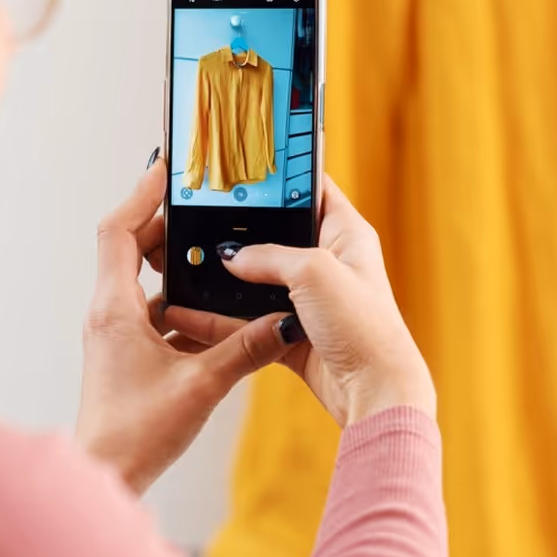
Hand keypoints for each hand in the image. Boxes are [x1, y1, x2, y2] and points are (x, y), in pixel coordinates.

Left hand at [76, 153, 295, 493]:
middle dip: (163, 224)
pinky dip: (175, 300)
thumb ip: (245, 349)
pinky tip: (209, 311)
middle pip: (127, 247)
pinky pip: (147, 311)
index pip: (116, 230)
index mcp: (113, 308)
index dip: (141, 194)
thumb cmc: (136, 434)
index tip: (168, 170)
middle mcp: (106, 313)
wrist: (106, 475)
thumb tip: (283, 320)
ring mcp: (112, 334)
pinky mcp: (122, 354)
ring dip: (172, 264)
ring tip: (210, 252)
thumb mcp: (202, 386)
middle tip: (199, 207)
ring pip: (139, 281)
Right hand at [165, 175, 434, 426]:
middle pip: (274, 234)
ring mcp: (307, 299)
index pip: (311, 186)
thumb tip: (230, 256)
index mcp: (345, 233)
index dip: (279, 174)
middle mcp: (326, 262)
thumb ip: (268, 256)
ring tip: (183, 265)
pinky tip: (187, 312)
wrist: (373, 393)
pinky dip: (219, 317)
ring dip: (222, 278)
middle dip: (237, 228)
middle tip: (197, 214)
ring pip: (255, 280)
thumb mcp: (314, 273)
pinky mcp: (291, 332)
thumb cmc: (363, 326)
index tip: (242, 164)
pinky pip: (247, 319)